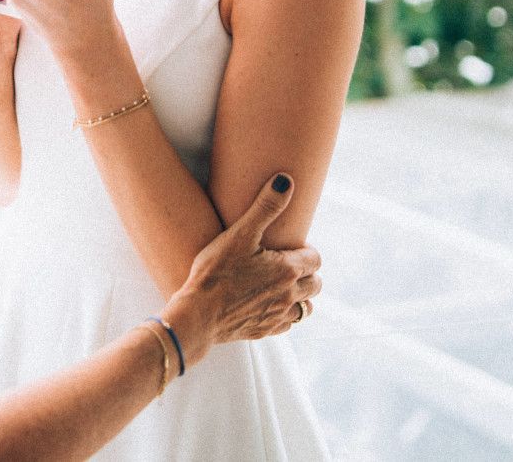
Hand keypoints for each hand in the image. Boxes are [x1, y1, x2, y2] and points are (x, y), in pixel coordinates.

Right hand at [160, 174, 321, 365]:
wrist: (197, 314)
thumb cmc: (215, 272)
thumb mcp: (240, 234)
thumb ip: (265, 207)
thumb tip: (286, 181)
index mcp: (287, 270)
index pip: (315, 259)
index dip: (306, 251)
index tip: (290, 246)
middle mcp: (289, 295)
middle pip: (315, 284)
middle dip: (307, 273)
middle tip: (286, 263)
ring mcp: (277, 316)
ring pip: (305, 308)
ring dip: (300, 297)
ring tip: (281, 285)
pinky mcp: (264, 331)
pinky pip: (286, 325)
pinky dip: (284, 316)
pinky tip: (268, 306)